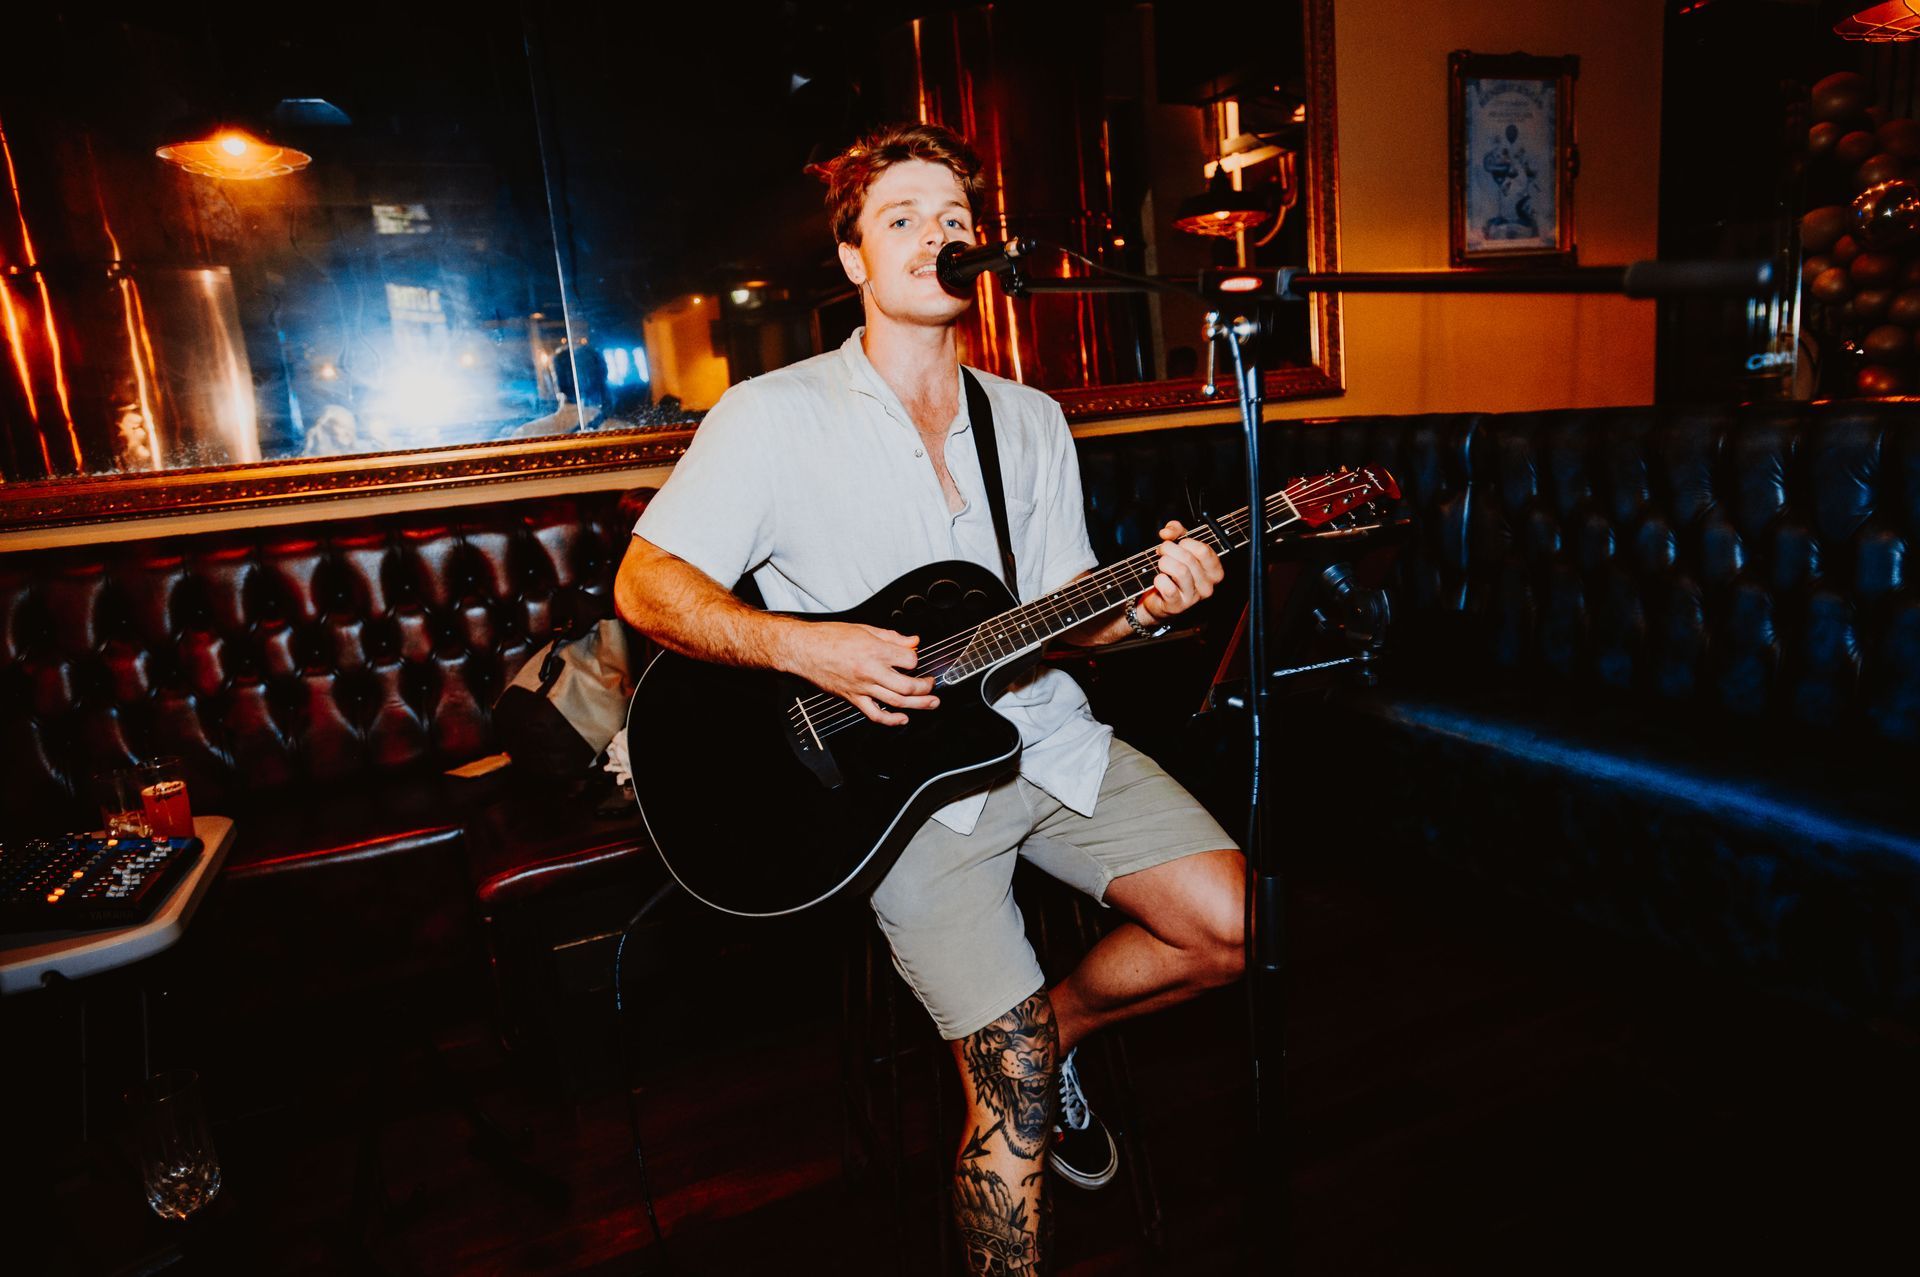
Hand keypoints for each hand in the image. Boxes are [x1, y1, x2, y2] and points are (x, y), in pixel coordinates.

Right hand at [781, 621, 938, 725]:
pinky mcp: (853, 698)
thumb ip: (892, 637)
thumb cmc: (828, 637)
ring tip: (931, 703)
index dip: (916, 659)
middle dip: (925, 687)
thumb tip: (912, 640)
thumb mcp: (864, 628)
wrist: (803, 650)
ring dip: (918, 705)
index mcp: (875, 650)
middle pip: (908, 685)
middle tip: (931, 684)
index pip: (909, 660)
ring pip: (897, 702)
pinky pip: (875, 714)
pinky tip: (903, 719)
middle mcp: (871, 671)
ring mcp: (862, 687)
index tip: (914, 658)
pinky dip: (892, 720)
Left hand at [1138, 520, 1223, 624]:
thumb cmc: (1172, 571)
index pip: (1204, 550)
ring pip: (1180, 571)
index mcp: (1214, 571)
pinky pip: (1168, 588)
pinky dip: (1159, 579)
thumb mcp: (1179, 546)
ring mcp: (1193, 598)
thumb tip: (1168, 532)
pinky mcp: (1177, 606)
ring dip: (1164, 563)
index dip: (1185, 542)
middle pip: (1189, 558)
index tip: (1177, 543)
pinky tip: (1158, 579)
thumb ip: (1177, 531)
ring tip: (1160, 564)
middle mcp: (1208, 586)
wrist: (1157, 599)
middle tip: (1162, 551)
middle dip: (1169, 549)